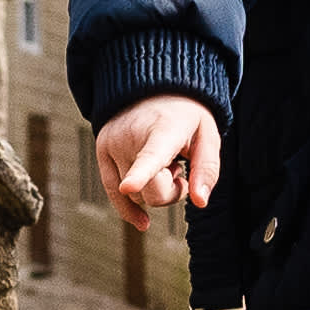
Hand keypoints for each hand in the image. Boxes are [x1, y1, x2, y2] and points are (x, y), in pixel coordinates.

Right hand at [98, 96, 224, 226]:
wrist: (155, 88)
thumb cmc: (185, 116)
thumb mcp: (208, 135)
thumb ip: (207, 169)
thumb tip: (200, 202)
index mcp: (163, 130)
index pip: (151, 156)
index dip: (141, 174)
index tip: (129, 186)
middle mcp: (131, 136)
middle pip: (149, 191)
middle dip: (169, 193)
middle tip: (179, 170)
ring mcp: (112, 142)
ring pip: (133, 196)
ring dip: (152, 189)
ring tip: (161, 161)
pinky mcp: (101, 149)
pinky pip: (112, 192)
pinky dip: (129, 207)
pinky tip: (142, 221)